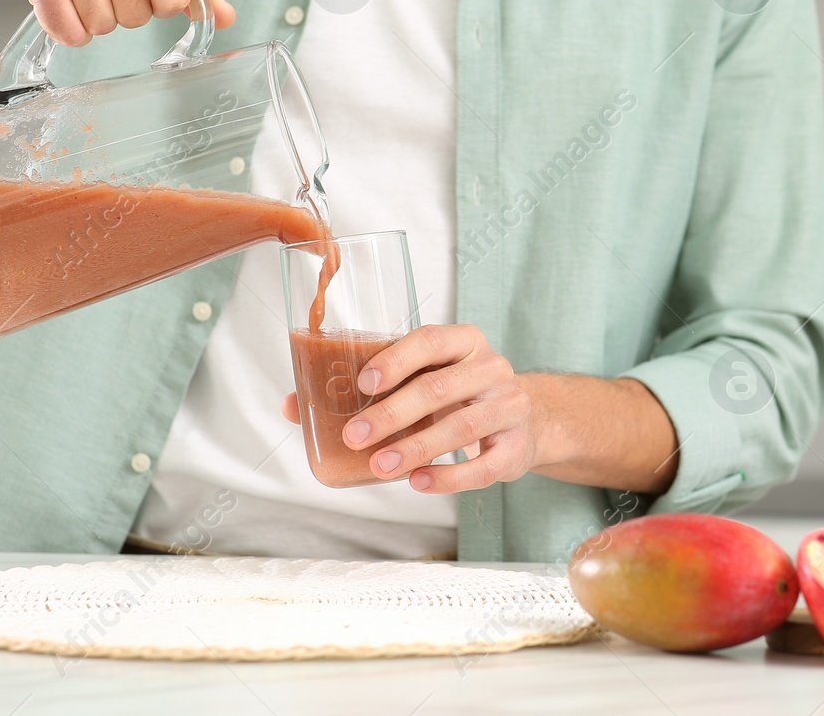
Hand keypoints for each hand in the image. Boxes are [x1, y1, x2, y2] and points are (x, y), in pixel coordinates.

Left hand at [280, 324, 537, 493]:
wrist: (528, 421)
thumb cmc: (460, 396)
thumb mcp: (425, 379)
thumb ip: (370, 389)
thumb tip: (295, 405)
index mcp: (464, 342)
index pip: (430, 341)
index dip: (395, 360)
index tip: (363, 384)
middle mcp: (491, 369)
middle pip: (439, 389)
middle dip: (392, 414)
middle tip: (355, 435)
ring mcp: (510, 407)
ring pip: (461, 427)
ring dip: (415, 448)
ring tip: (379, 465)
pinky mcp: (517, 449)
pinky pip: (483, 465)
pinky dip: (448, 476)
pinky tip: (418, 482)